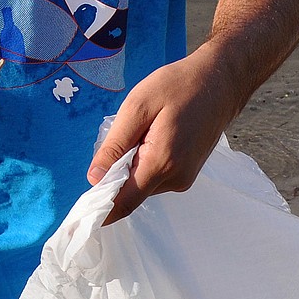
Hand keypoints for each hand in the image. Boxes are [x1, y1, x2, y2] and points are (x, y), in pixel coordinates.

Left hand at [87, 45, 230, 223]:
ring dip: (132, 165)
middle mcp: (175, 179)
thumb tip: (94, 178)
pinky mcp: (188, 173)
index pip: (123, 203)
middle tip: (121, 136)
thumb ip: (115, 145)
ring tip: (144, 129)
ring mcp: (184, 178)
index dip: (100, 211)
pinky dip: (145, 162)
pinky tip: (154, 134)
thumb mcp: (138, 106)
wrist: (220, 82)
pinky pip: (156, 176)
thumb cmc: (178, 86)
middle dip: (115, 175)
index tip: (78, 216)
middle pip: (131, 193)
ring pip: (143, 184)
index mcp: (161, 164)